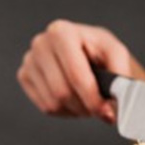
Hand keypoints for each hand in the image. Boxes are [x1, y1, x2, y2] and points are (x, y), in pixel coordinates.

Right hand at [17, 20, 133, 122]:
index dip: (93, 99)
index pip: (75, 75)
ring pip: (53, 103)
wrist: (87, 53)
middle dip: (85, 106)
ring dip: (76, 110)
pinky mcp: (24, 76)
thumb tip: (118, 96)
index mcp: (62, 32)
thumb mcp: (116, 54)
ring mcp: (29, 60)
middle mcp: (41, 43)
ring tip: (87, 101)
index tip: (106, 112)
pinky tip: (73, 99)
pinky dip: (64, 110)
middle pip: (62, 92)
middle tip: (99, 108)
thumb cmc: (100, 52)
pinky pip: (45, 107)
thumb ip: (120, 73)